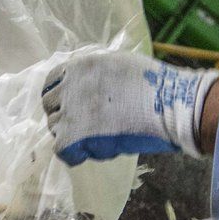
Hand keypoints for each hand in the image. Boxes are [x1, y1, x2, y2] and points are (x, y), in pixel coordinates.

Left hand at [41, 50, 218, 165]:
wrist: (168, 104)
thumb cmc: (155, 84)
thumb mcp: (118, 64)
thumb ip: (97, 73)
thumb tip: (92, 83)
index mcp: (79, 66)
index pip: (51, 83)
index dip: (61, 97)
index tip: (71, 106)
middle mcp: (70, 86)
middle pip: (50, 106)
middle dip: (63, 116)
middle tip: (83, 126)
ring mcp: (70, 111)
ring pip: (56, 128)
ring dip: (70, 135)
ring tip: (93, 139)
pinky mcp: (75, 136)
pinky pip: (63, 151)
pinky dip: (75, 155)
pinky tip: (90, 153)